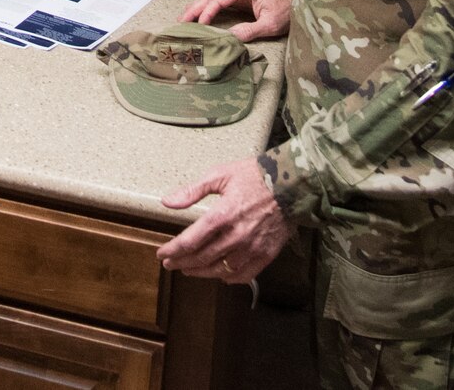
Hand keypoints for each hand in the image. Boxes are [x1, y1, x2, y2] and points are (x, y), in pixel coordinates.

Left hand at [157, 157, 292, 285]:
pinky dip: (230, 277)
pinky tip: (220, 275)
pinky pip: (245, 274)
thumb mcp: (219, 175)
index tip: (162, 253)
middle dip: (182, 263)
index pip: (191, 241)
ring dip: (201, 272)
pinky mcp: (266, 254)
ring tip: (189, 270)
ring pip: (221, 269)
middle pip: (202, 258)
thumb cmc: (255, 176)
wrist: (291, 184)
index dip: (173, 250)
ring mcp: (252, 247)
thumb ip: (192, 191)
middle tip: (170, 264)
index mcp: (222, 215)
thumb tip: (168, 201)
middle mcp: (237, 236)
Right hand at [182, 0, 292, 41]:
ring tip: (182, 20)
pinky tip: (196, 16)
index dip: (206, 13)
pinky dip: (204, 9)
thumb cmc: (286, 10)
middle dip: (193, 9)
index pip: (218, 0)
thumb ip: (250, 30)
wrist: (297, 2)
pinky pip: (215, 1)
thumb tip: (229, 38)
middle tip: (179, 22)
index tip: (198, 26)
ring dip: (195, 8)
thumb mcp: (271, 23)